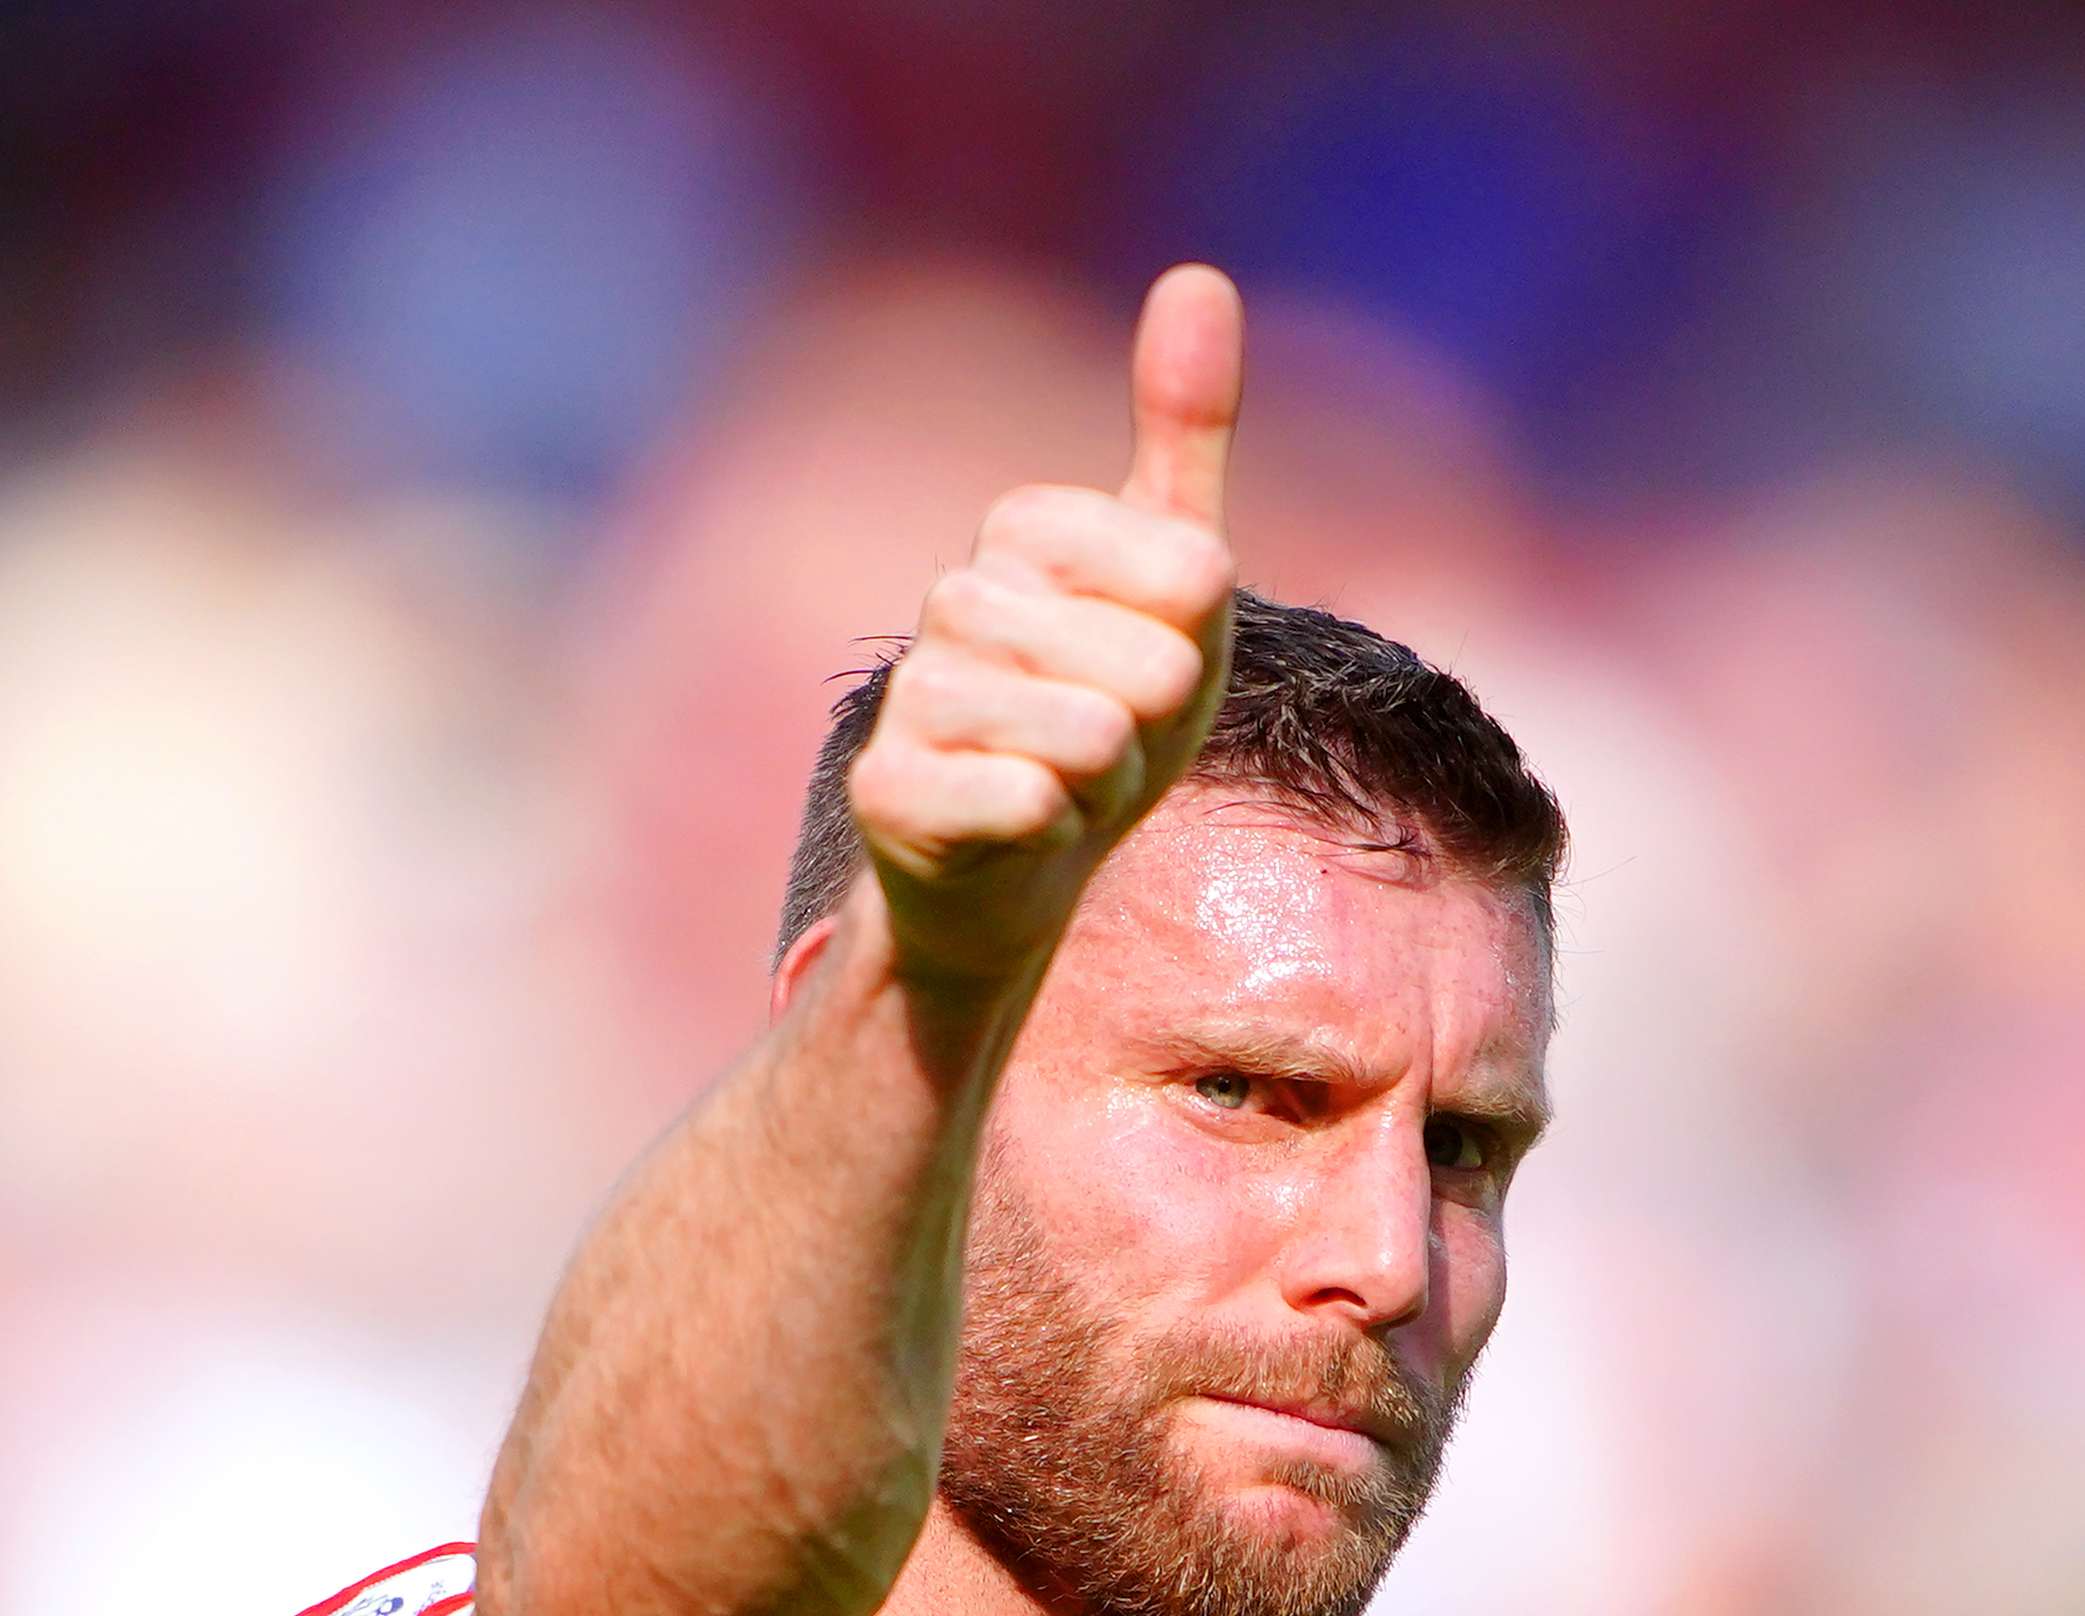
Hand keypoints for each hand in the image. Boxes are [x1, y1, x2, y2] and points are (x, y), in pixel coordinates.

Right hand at [846, 264, 1242, 994]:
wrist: (1019, 870)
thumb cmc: (1108, 713)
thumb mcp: (1175, 579)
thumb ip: (1185, 435)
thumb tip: (1196, 274)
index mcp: (1024, 528)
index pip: (1192, 576)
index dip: (1196, 644)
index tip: (1150, 667)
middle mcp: (955, 594)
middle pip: (1150, 665)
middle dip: (1157, 732)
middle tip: (1111, 746)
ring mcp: (914, 693)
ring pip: (1088, 738)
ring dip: (1109, 788)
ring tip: (1068, 787)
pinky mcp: (888, 792)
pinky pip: (1025, 806)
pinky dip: (1054, 837)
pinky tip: (1024, 834)